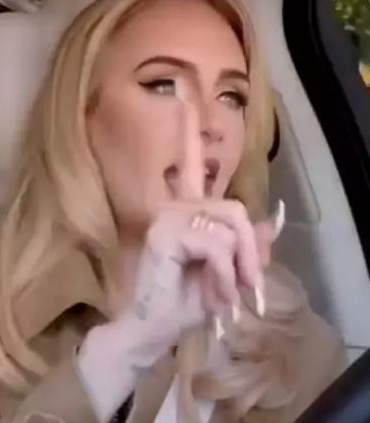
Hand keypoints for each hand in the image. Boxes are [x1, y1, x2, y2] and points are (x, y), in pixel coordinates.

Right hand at [117, 78, 283, 364]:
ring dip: (237, 268)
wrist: (152, 332)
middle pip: (236, 208)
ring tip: (225, 299)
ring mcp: (167, 217)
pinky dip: (223, 274)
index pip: (190, 163)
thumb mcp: (227, 275)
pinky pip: (217, 244)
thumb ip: (246, 247)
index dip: (188, 129)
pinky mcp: (165, 232)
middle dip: (250, 252)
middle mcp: (174, 207)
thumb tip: (270, 220)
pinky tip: (212, 295)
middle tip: (247, 291)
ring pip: (230, 226)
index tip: (183, 90)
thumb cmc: (182, 306)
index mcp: (185, 212)